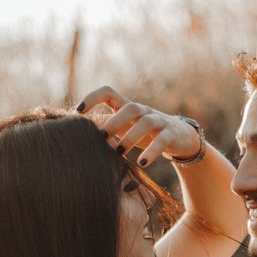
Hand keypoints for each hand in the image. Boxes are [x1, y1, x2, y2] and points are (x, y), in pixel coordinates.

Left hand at [76, 87, 202, 166]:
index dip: (93, 98)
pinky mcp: (172, 134)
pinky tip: (141, 164)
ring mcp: (159, 121)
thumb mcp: (124, 127)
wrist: (181, 138)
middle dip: (114, 122)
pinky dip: (151, 152)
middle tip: (101, 139)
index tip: (78, 112)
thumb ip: (104, 125)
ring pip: (146, 122)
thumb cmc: (144, 133)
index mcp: (127, 107)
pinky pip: (162, 140)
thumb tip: (75, 127)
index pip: (109, 93)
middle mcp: (143, 111)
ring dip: (130, 137)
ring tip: (120, 153)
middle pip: (129, 107)